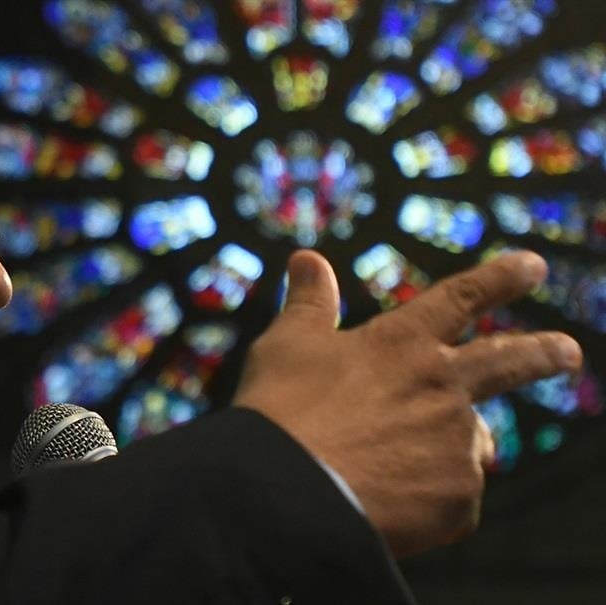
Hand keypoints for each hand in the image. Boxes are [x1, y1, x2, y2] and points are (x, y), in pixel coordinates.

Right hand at [233, 250, 581, 557]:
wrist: (285, 496)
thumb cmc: (278, 412)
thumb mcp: (286, 346)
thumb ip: (308, 303)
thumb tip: (307, 259)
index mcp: (402, 344)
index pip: (460, 298)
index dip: (498, 278)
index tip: (533, 264)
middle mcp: (443, 387)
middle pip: (509, 362)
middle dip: (543, 353)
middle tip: (568, 351)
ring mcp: (456, 444)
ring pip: (467, 442)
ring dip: (447, 445)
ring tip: (394, 464)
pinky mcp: (459, 499)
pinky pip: (452, 497)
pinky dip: (426, 497)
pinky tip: (387, 502)